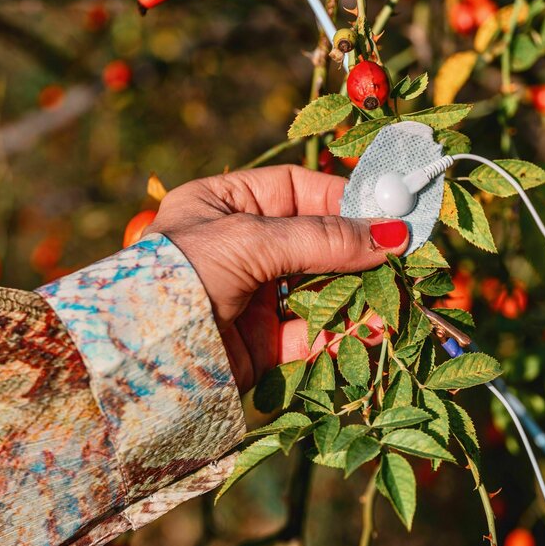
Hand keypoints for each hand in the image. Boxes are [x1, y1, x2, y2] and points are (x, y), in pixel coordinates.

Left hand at [148, 165, 408, 391]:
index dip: (346, 200)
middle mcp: (241, 247)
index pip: (299, 192)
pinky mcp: (260, 343)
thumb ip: (323, 238)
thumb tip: (392, 234)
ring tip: (398, 295)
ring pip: (319, 289)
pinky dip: (344, 330)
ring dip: (359, 293)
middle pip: (316, 242)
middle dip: (360, 251)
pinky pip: (312, 331)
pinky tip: (373, 327)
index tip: (390, 211)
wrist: (138, 353)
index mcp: (226, 204)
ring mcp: (252, 295)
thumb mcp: (251, 240)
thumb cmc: (183, 272)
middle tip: (406, 256)